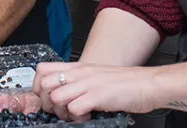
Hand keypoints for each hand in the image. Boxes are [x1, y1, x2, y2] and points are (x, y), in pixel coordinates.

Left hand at [33, 62, 161, 121]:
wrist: (148, 83)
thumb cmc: (125, 83)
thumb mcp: (95, 76)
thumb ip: (79, 81)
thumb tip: (63, 93)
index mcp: (77, 68)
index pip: (42, 70)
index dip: (38, 87)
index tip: (46, 99)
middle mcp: (79, 73)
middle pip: (44, 85)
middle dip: (47, 103)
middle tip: (60, 111)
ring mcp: (88, 84)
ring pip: (56, 98)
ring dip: (62, 112)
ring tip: (75, 115)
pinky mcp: (98, 96)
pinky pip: (75, 109)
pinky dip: (77, 118)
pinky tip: (88, 117)